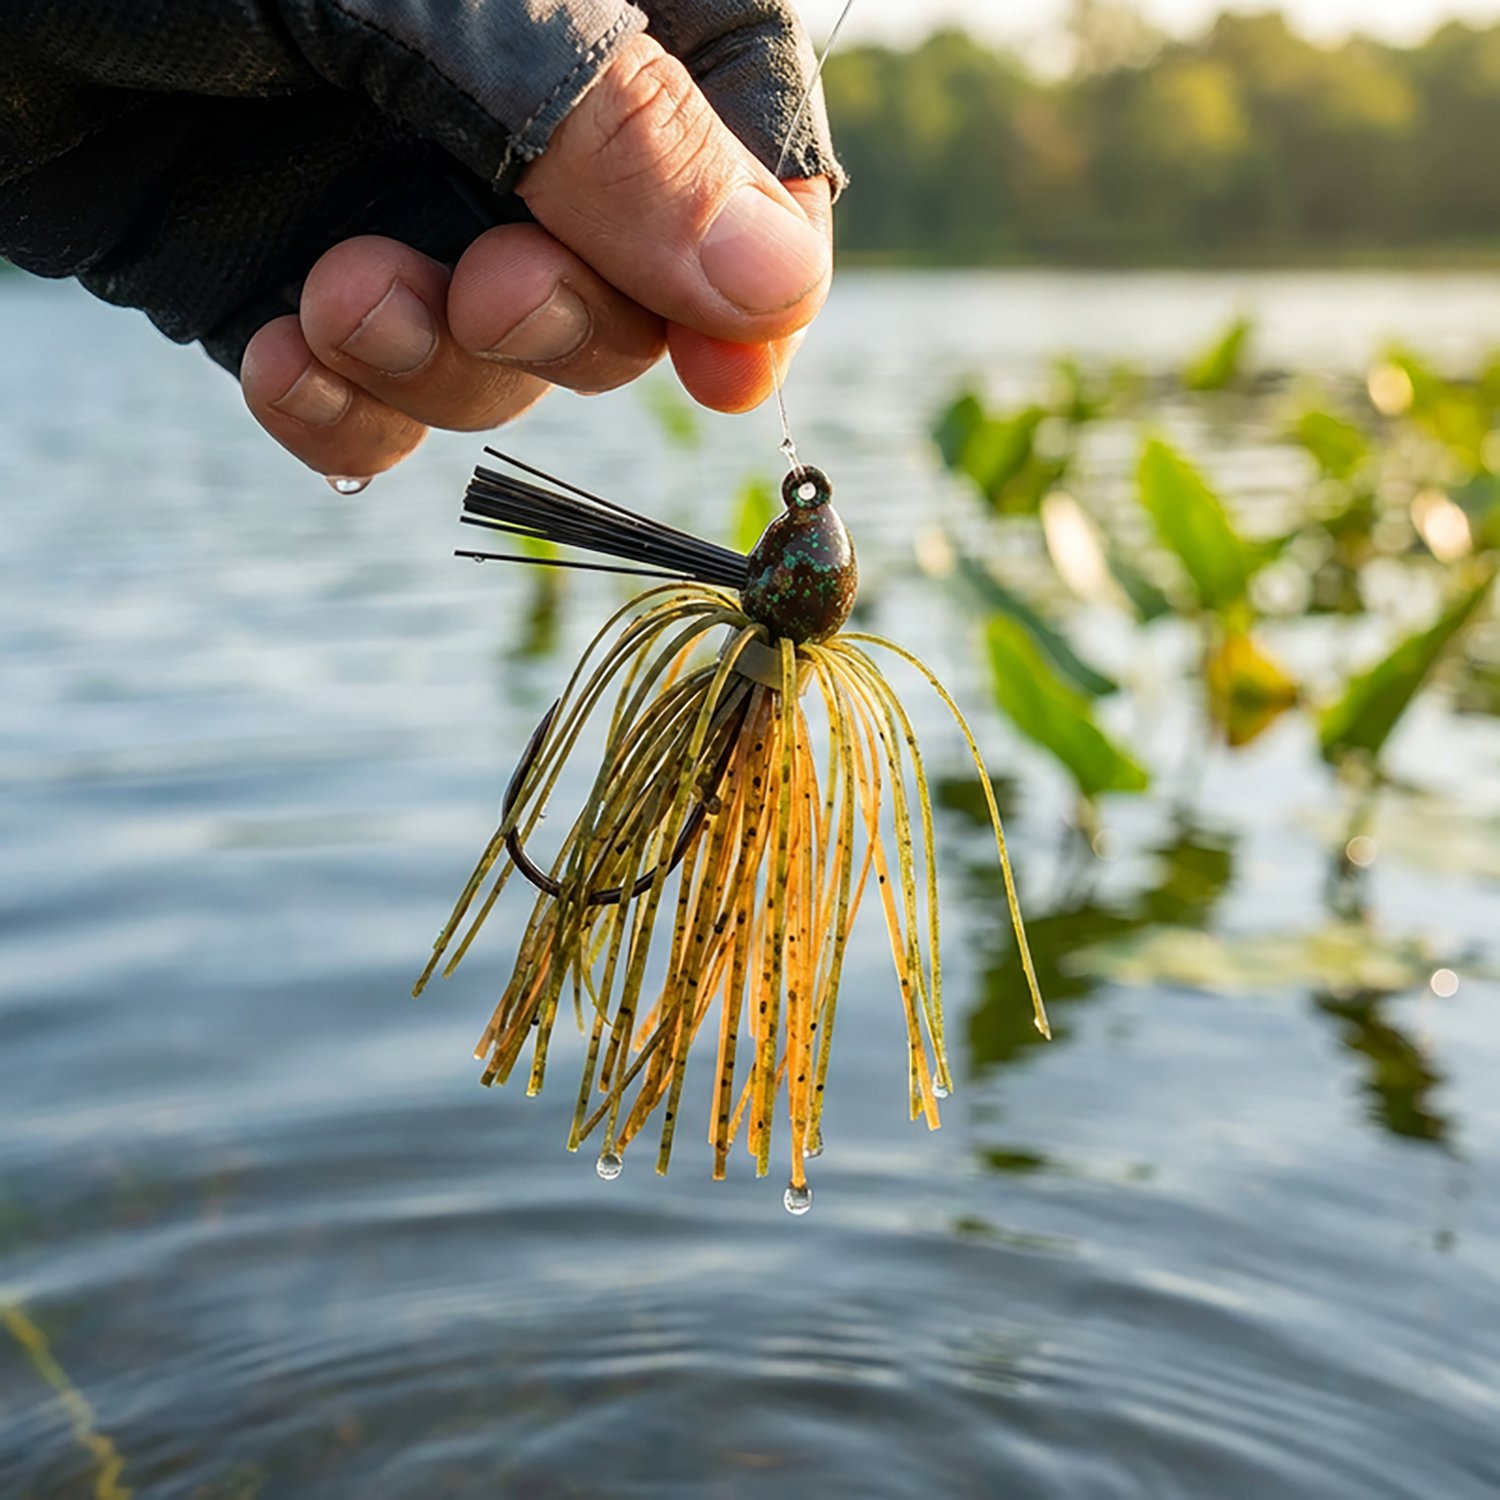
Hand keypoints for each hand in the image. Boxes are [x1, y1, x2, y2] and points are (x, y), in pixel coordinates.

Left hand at [240, 33, 832, 480]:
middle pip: (636, 286)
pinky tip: (272, 357)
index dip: (754, 273)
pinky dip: (340, 418)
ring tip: (326, 300)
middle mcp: (508, 112)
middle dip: (556, 319)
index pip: (746, 143)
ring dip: (430, 367)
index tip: (729, 375)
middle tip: (470, 292)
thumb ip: (602, 120)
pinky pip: (378, 412)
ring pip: (504, 366)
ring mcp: (401, 202)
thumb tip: (776, 288)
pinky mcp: (294, 287)